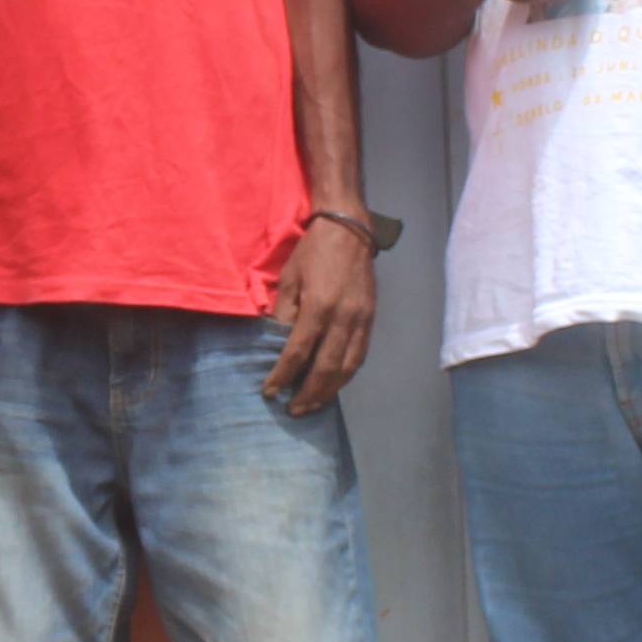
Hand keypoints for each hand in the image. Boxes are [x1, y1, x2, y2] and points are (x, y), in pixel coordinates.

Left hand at [265, 215, 375, 412]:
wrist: (349, 230)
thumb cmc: (312, 252)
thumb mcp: (289, 279)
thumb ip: (284, 314)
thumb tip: (278, 345)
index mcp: (319, 307)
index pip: (298, 353)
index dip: (282, 376)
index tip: (270, 392)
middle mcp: (343, 318)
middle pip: (326, 368)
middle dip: (308, 393)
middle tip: (293, 410)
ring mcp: (361, 320)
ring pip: (348, 367)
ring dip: (330, 391)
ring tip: (313, 405)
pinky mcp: (371, 319)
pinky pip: (360, 356)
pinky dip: (346, 375)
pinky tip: (334, 384)